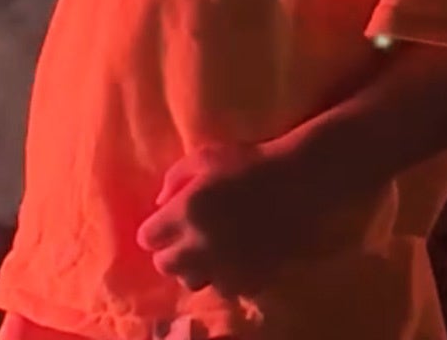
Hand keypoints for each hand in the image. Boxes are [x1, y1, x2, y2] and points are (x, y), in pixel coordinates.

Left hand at [136, 143, 319, 297]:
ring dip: (195, 268)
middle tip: (182, 240)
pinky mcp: (252, 279)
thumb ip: (173, 180)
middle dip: (168, 252)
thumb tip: (160, 205)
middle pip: (165, 266)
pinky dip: (224, 278)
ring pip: (193, 281)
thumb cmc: (248, 164)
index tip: (163, 225)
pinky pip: (226, 289)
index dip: (154, 231)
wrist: (298, 184)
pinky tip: (232, 259)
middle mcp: (201, 245)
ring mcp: (227, 266)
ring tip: (207, 251)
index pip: (148, 238)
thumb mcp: (202, 158)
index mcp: (185, 212)